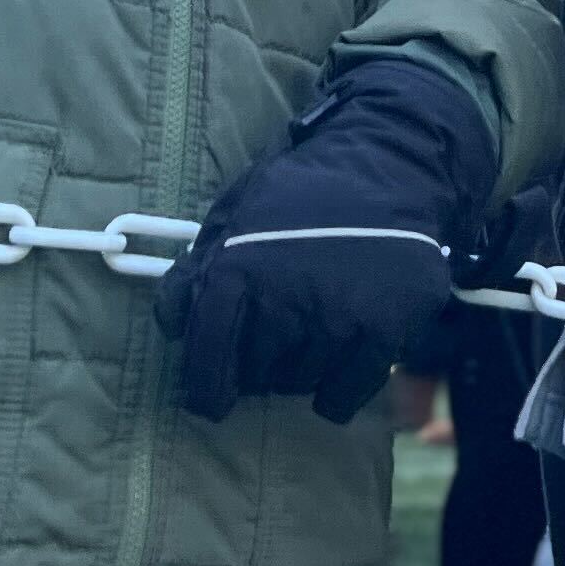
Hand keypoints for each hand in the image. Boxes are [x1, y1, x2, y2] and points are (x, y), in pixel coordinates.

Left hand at [155, 59, 498, 423]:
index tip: (209, 400)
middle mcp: (284, 303)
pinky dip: (334, 392)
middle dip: (257, 366)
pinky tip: (339, 362)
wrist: (390, 165)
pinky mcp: (383, 333)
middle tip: (274, 338)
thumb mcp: (237, 213)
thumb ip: (199, 268)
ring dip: (298, 370)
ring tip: (311, 333)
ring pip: (298, 384)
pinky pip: (343, 394)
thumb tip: (174, 325)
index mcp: (239, 271)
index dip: (204, 389)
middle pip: (255, 375)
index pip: (208, 356)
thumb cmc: (304, 190)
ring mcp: (337, 321)